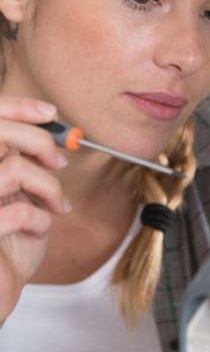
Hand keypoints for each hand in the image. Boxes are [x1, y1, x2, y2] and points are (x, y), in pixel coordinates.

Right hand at [0, 97, 69, 322]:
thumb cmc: (7, 244)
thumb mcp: (14, 195)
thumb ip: (18, 160)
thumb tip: (48, 125)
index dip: (17, 107)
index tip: (50, 113)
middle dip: (38, 140)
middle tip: (59, 161)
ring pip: (13, 170)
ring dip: (47, 186)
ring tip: (56, 204)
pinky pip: (18, 212)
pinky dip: (41, 219)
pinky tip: (42, 231)